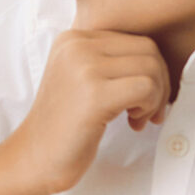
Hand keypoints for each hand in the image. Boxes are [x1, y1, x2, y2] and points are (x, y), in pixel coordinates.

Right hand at [9, 29, 169, 194]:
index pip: (135, 39)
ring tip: (137, 117)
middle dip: (159, 82)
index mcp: (72, 38)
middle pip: (147, 50)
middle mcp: (76, 45)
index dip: (149, 71)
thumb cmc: (64, 124)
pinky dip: (150, 107)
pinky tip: (133, 121)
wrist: (35, 156)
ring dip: (155, 98)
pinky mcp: (94, 94)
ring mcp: (84, 68)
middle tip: (145, 111)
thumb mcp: (80, 77)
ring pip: (151, 68)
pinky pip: (146, 88)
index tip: (140, 99)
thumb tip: (158, 61)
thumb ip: (109, 61)